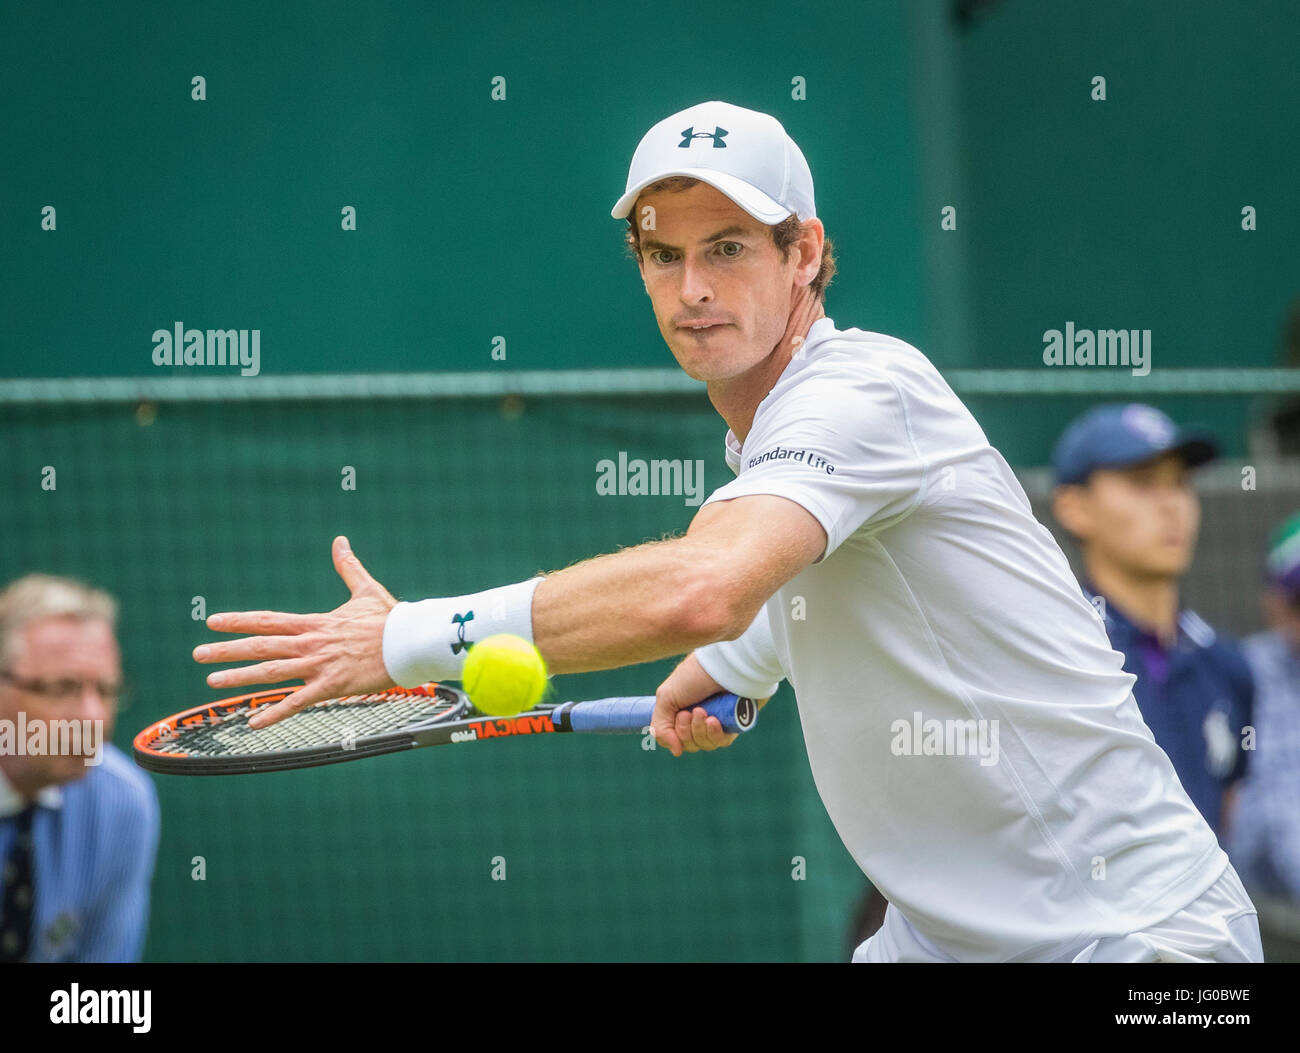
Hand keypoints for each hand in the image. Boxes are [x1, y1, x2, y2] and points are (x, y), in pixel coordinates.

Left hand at [192, 536, 396, 727]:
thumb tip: (340, 540)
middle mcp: (310, 643)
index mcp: (315, 622)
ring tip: (212, 682)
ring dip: (240, 677)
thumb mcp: (366, 590)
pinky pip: (297, 702)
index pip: (268, 620)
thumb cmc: (390, 618)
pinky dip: (274, 712)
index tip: (212, 621)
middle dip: (226, 650)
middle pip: (260, 645)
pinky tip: (253, 722)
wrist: (410, 642)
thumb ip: (348, 567)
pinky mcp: (331, 686)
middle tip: (198, 654)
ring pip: (271, 671)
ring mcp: (319, 666)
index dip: (238, 620)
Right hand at [652, 652, 739, 756]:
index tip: (680, 715)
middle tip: (691, 712)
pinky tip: (714, 721)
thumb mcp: (666, 698)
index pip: (674, 737)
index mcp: (681, 709)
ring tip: (703, 712)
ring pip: (704, 744)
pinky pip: (721, 742)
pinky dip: (714, 734)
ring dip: (700, 731)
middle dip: (687, 730)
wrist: (725, 665)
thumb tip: (676, 751)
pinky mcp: (733, 725)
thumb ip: (661, 726)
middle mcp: (698, 717)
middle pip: (688, 744)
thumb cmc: (695, 676)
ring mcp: (716, 722)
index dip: (674, 734)